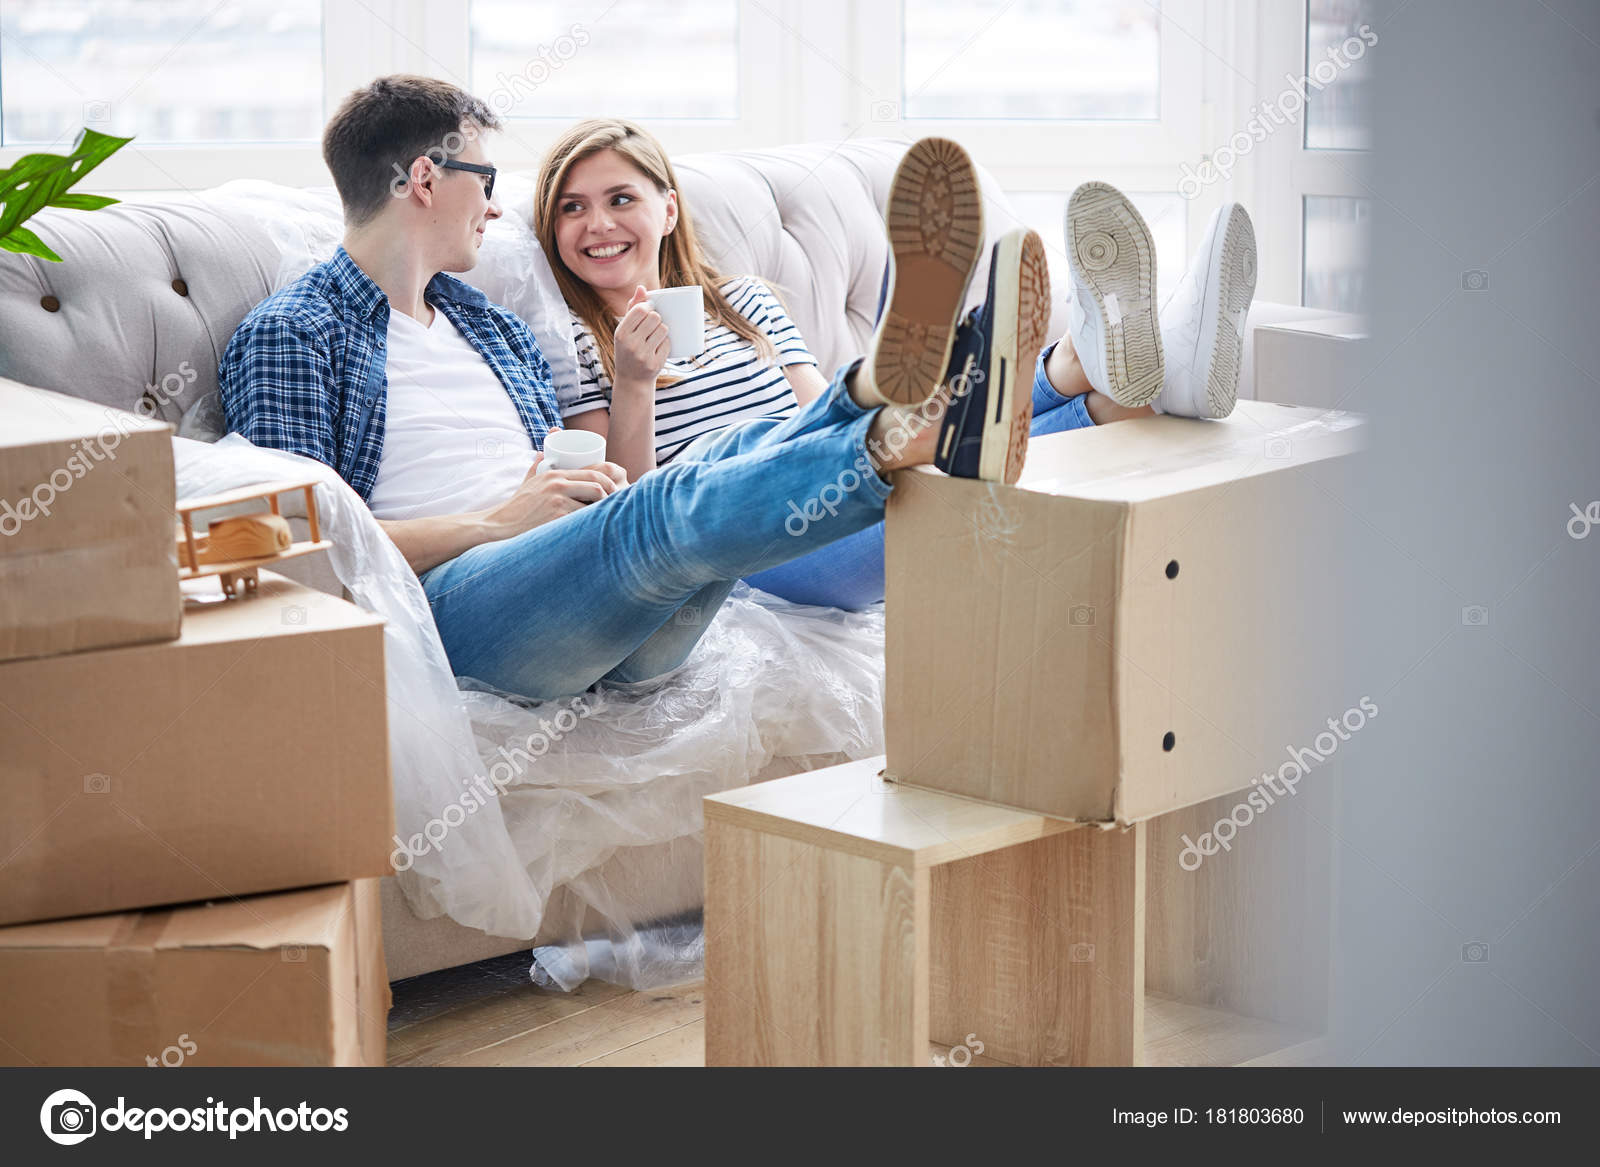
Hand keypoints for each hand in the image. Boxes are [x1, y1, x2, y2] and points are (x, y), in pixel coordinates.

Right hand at [482, 446, 628, 537]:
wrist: (502, 523)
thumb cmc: (518, 504)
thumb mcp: (529, 479)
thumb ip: (538, 464)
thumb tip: (545, 452)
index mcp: (555, 474)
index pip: (592, 471)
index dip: (608, 481)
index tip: (615, 490)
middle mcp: (558, 485)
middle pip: (597, 487)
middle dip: (610, 497)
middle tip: (616, 505)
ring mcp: (558, 501)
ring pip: (592, 506)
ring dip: (600, 513)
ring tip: (608, 518)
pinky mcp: (557, 518)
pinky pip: (582, 521)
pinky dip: (590, 525)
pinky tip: (596, 528)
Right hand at [613, 285, 669, 387]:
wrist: (631, 380)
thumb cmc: (628, 349)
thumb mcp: (624, 330)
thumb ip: (632, 308)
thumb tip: (642, 287)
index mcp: (621, 333)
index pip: (640, 310)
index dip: (648, 307)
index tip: (648, 312)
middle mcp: (630, 344)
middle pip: (655, 318)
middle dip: (657, 319)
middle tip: (652, 326)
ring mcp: (643, 355)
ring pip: (663, 329)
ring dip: (662, 330)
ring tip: (655, 336)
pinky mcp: (655, 364)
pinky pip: (667, 343)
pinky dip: (665, 343)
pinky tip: (658, 348)